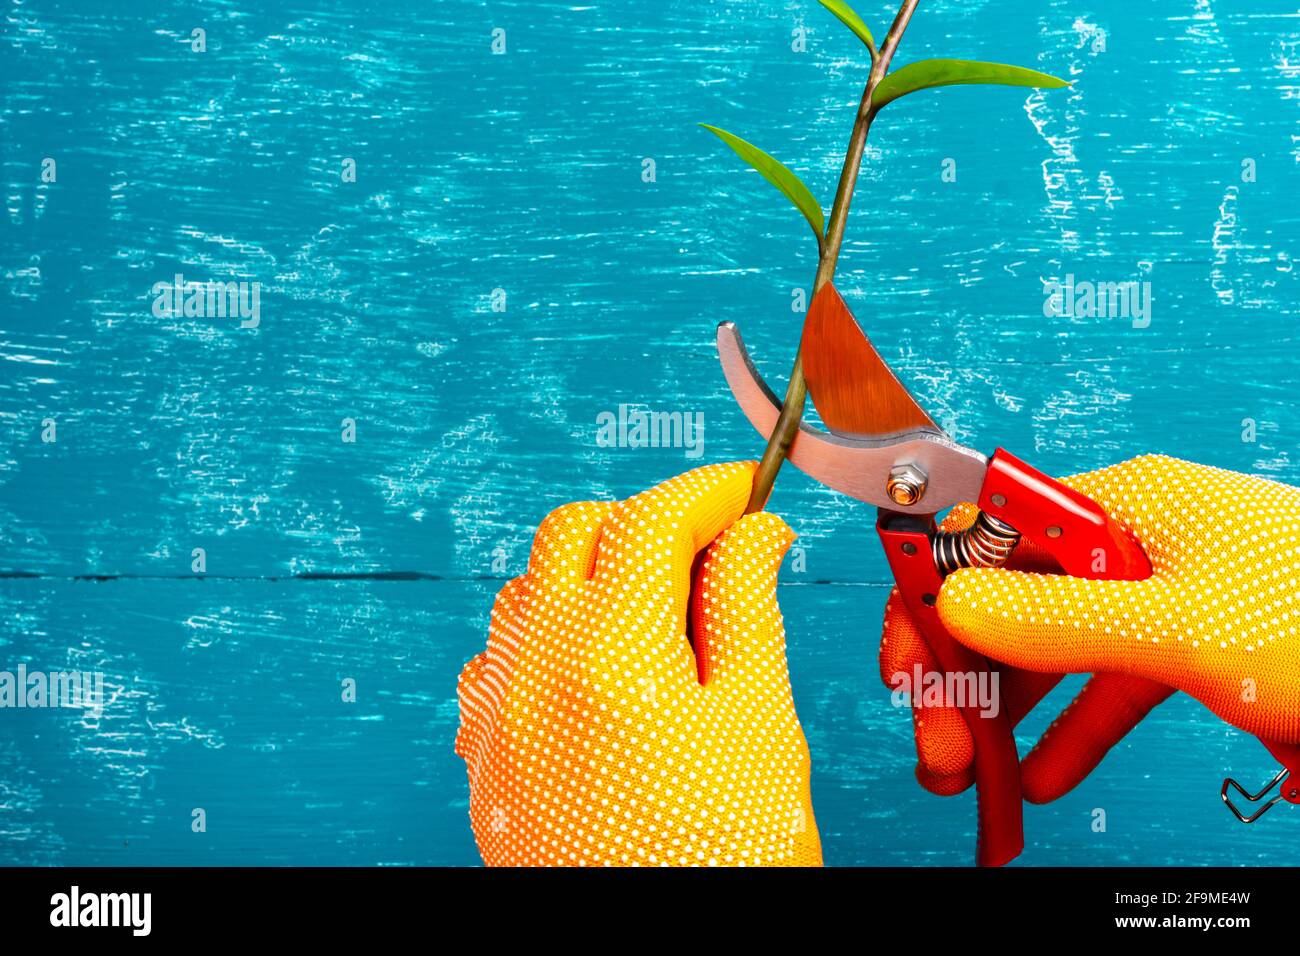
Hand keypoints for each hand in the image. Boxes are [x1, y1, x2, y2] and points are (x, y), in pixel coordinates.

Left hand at [455, 461, 821, 866]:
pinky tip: (598, 669)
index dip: (708, 492)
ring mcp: (498, 712)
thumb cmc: (720, 863)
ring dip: (589, 572)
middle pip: (575, 532)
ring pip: (528, 587)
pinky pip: (499, 657)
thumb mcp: (761, 724)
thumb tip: (752, 536)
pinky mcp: (486, 758)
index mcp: (611, 645)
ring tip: (659, 612)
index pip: (652, 517)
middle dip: (644, 522)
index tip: (746, 495)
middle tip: (710, 552)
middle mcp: (534, 665)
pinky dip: (547, 634)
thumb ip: (747, 608)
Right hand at [880, 510, 1171, 801]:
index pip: (990, 535)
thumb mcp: (1187, 628)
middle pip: (1008, 599)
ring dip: (1000, 712)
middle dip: (960, 676)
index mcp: (1122, 506)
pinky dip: (1066, 732)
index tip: (903, 670)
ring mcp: (1156, 597)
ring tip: (968, 774)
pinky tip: (1037, 776)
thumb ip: (1066, 618)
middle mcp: (1128, 544)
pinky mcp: (1186, 651)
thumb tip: (951, 605)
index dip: (931, 598)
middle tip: (942, 751)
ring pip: (1047, 649)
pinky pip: (1103, 689)